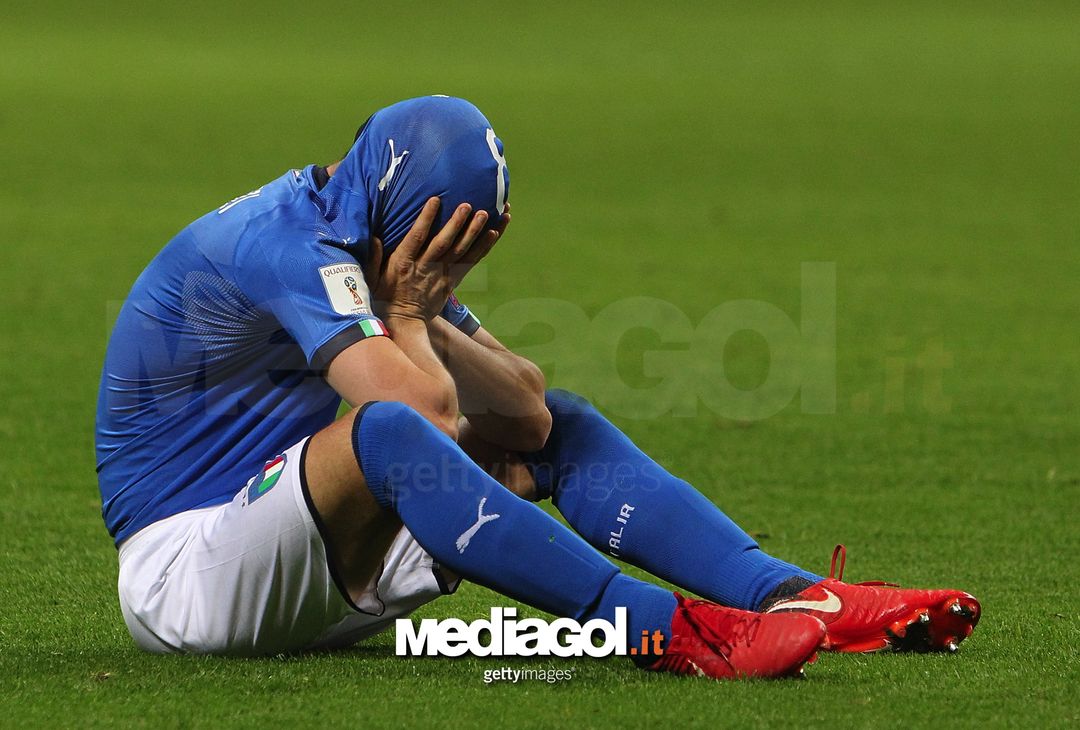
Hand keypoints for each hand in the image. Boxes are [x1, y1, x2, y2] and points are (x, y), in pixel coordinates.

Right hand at [365, 198, 507, 320]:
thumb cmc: (385, 295)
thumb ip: (373, 257)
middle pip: (443, 243)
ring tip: (487, 214)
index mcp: (404, 263)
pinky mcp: (453, 281)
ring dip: (475, 232)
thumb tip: (374, 237)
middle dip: (456, 224)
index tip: (435, 200)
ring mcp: (442, 274)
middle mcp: (425, 267)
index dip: (426, 219)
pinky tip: (494, 233)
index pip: (416, 237)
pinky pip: (471, 262)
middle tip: (468, 205)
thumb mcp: (372, 277)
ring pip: (461, 251)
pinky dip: (483, 248)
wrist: (404, 321)